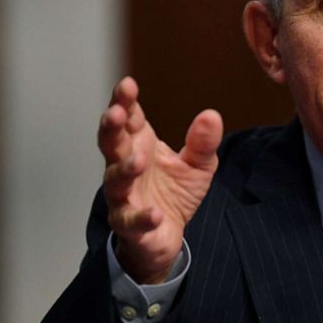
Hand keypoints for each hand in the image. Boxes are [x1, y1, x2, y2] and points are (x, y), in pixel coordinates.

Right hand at [98, 77, 222, 282]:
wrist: (166, 237)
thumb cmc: (174, 194)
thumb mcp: (198, 166)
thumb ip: (202, 143)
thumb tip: (212, 115)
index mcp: (139, 145)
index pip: (128, 118)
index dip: (124, 102)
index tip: (128, 85)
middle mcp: (124, 167)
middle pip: (111, 143)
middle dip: (112, 127)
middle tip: (117, 113)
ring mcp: (123, 196)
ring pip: (114, 180)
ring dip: (124, 170)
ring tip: (138, 160)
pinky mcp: (129, 225)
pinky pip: (131, 220)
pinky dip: (141, 217)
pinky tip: (154, 213)